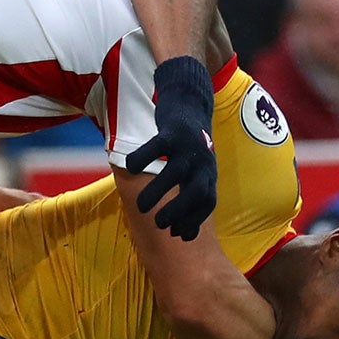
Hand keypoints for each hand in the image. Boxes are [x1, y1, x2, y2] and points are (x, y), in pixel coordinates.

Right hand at [126, 56, 216, 240]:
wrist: (190, 102)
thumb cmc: (189, 146)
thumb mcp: (196, 171)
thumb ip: (191, 197)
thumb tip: (183, 236)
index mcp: (208, 173)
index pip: (207, 202)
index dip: (194, 220)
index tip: (176, 234)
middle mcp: (202, 162)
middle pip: (197, 191)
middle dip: (179, 211)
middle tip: (159, 225)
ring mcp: (188, 146)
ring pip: (176, 172)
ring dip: (158, 192)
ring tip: (141, 206)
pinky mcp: (173, 131)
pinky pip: (157, 147)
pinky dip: (143, 158)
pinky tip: (130, 168)